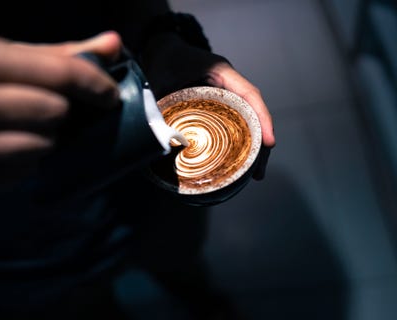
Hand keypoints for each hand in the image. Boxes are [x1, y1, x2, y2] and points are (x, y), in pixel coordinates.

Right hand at [0, 31, 121, 192]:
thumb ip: (60, 53)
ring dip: (47, 137)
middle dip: (61, 110)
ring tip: (26, 127)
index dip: (95, 85)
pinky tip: (8, 147)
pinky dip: (28, 161)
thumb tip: (114, 44)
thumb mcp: (4, 54)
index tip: (109, 95)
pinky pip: (25, 172)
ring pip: (42, 146)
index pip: (58, 73)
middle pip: (54, 111)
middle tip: (49, 108)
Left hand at [142, 35, 275, 179]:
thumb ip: (160, 105)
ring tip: (253, 174)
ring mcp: (226, 94)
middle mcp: (229, 84)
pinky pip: (234, 122)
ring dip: (252, 146)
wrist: (160, 48)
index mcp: (221, 73)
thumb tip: (163, 141)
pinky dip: (239, 141)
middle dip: (261, 143)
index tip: (269, 142)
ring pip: (247, 120)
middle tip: (258, 172)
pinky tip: (237, 161)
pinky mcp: (218, 105)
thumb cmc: (163, 59)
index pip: (249, 95)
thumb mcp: (160, 79)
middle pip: (254, 113)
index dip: (262, 119)